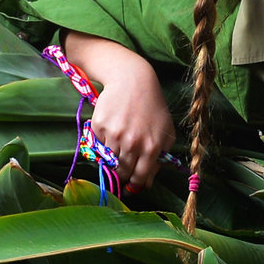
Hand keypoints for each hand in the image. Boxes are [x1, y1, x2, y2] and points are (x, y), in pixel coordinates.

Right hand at [82, 51, 174, 191]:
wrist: (133, 80)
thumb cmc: (153, 107)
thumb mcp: (165, 131)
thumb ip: (160, 158)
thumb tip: (147, 184)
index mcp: (152, 147)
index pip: (139, 177)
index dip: (134, 183)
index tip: (130, 183)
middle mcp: (132, 143)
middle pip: (121, 172)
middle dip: (122, 171)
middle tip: (123, 162)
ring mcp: (114, 135)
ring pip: (108, 160)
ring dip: (112, 155)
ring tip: (120, 140)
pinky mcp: (99, 126)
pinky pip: (97, 145)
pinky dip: (103, 141)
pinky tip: (112, 128)